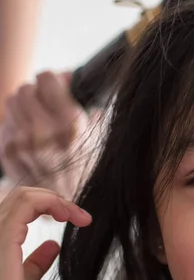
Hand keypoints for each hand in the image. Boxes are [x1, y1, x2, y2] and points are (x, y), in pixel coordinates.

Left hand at [0, 71, 92, 199]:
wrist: (69, 201)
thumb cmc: (87, 169)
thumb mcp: (98, 138)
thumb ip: (89, 109)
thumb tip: (76, 85)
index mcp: (68, 124)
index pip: (46, 78)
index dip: (54, 78)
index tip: (60, 83)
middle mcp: (42, 131)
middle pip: (26, 88)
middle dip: (38, 90)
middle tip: (48, 99)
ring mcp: (21, 141)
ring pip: (12, 102)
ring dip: (25, 104)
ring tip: (39, 115)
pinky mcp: (8, 151)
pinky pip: (6, 122)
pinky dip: (17, 122)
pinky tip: (31, 132)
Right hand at [0, 187, 91, 279]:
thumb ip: (36, 261)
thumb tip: (52, 246)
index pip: (18, 208)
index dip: (46, 205)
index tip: (74, 218)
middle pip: (21, 197)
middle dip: (55, 200)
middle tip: (80, 216)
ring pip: (25, 195)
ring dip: (57, 200)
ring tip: (78, 216)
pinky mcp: (2, 236)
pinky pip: (28, 204)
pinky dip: (52, 203)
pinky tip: (68, 215)